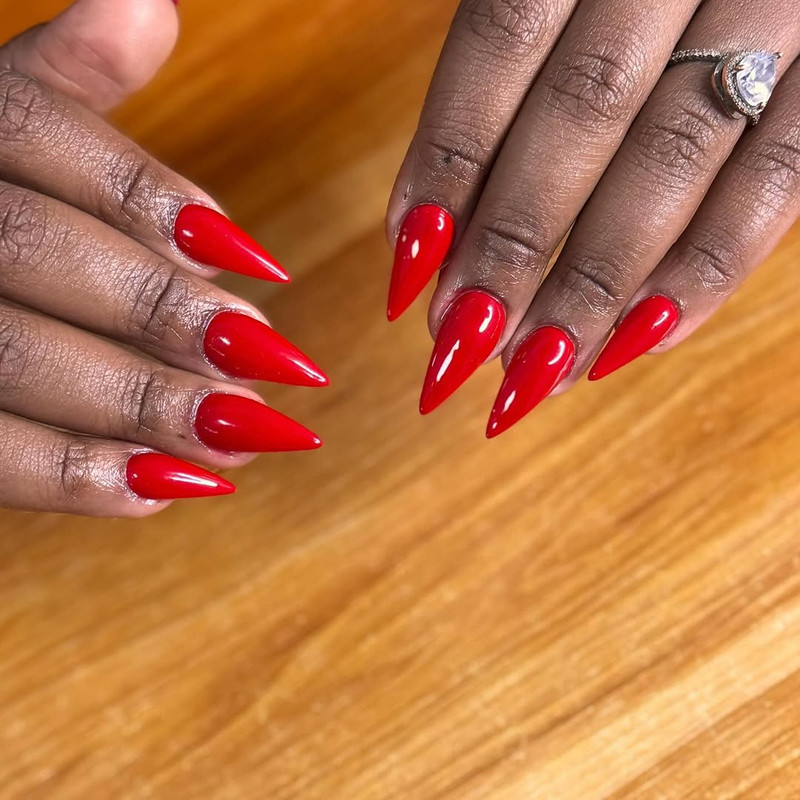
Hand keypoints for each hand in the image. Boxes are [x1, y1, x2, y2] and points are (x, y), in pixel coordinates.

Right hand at [0, 0, 326, 516]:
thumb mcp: (6, 124)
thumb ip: (71, 81)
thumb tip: (147, 5)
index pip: (41, 136)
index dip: (151, 199)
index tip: (262, 262)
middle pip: (29, 253)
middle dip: (160, 313)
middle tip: (272, 361)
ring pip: (9, 359)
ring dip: (140, 406)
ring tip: (245, 438)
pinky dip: (75, 478)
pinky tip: (167, 490)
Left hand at [387, 0, 799, 435]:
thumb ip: (514, 73)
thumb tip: (433, 225)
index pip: (501, 41)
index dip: (447, 163)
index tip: (407, 273)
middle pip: (583, 112)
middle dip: (511, 245)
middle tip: (459, 342)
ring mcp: (777, 7)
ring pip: (673, 157)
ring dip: (591, 283)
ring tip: (532, 371)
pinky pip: (776, 180)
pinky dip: (703, 273)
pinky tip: (633, 344)